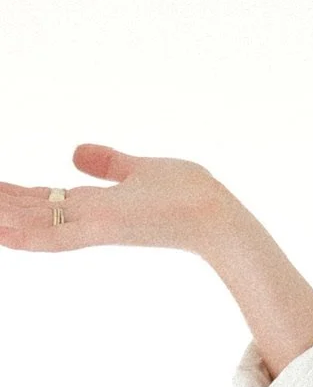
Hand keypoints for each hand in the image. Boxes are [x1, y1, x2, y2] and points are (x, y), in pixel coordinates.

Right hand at [0, 145, 232, 255]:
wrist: (217, 216)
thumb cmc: (188, 195)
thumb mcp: (140, 169)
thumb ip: (108, 163)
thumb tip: (74, 150)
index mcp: (93, 205)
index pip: (41, 200)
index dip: (10, 195)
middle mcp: (86, 217)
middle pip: (29, 211)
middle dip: (0, 206)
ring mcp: (94, 224)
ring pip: (33, 224)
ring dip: (3, 219)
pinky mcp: (106, 228)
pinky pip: (58, 236)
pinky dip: (27, 235)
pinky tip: (0, 230)